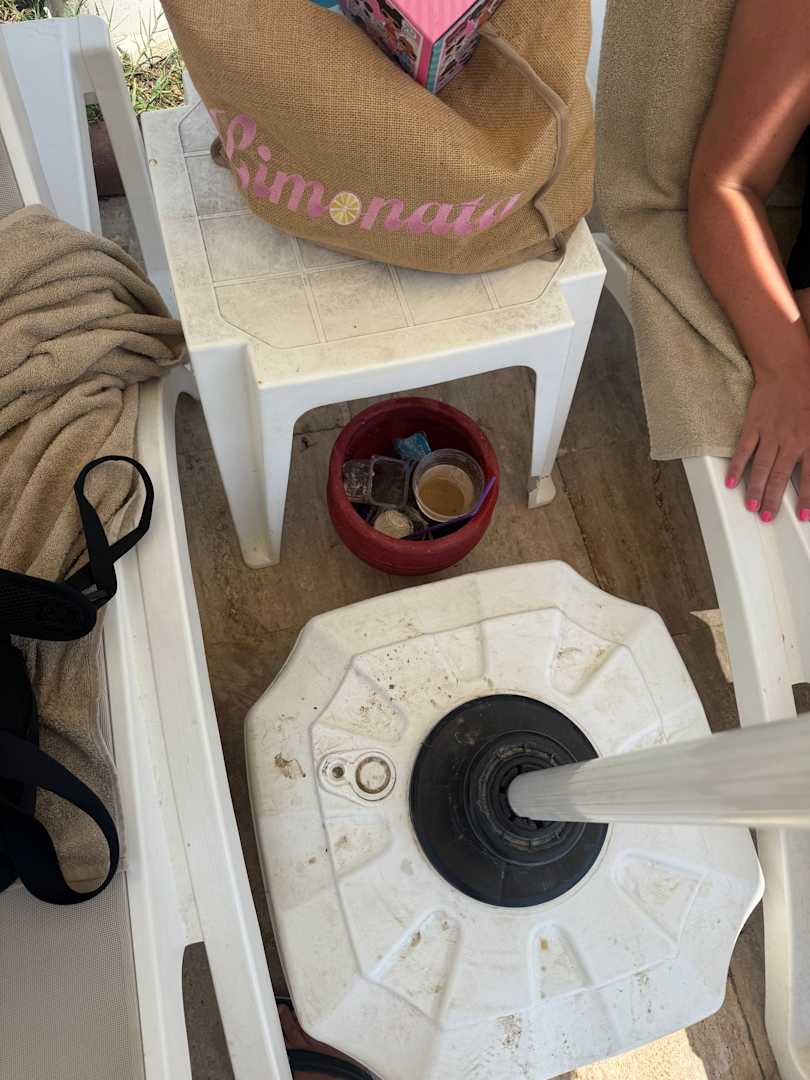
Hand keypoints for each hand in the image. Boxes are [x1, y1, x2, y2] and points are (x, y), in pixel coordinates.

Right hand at [726, 358, 809, 521]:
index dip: (807, 499)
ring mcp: (770, 434)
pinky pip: (744, 451)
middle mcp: (791, 441)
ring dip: (755, 490)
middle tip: (767, 517)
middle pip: (780, 477)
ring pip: (762, 468)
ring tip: (751, 507)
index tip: (803, 516)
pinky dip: (737, 468)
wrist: (789, 368)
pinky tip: (731, 482)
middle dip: (773, 500)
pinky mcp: (754, 426)